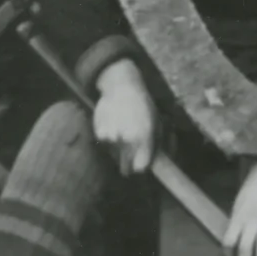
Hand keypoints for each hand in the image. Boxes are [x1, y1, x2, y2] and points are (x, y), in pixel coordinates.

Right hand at [90, 59, 159, 176]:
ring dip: (118, 150)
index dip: (140, 167)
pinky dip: (108, 141)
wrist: (122, 87)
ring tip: (122, 132)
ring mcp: (112, 137)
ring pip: (115, 156)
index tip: (140, 164)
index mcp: (144, 137)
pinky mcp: (99, 133)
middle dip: (128, 164)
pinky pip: (105, 146)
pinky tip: (113, 127)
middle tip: (130, 154)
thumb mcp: (157, 123)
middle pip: (125, 168)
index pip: (141, 168)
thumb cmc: (143, 106)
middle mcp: (127, 139)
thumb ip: (157, 145)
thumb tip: (157, 164)